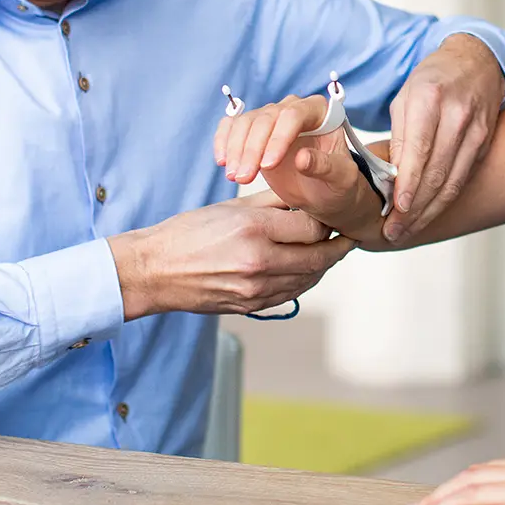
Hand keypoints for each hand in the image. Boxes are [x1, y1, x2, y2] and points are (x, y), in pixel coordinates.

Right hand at [107, 190, 353, 319]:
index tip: (333, 215)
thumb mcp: (231, 207)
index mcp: (253, 230)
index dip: (325, 221)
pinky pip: (291, 294)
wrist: (155, 271)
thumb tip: (305, 199)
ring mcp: (255, 289)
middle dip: (337, 247)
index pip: (310, 226)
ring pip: (308, 278)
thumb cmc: (188, 233)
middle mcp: (258, 261)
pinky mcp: (250, 305)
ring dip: (324, 266)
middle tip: (349, 237)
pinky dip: (305, 281)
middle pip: (317, 256)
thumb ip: (272, 203)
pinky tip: (308, 270)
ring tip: (333, 252)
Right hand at [213, 95, 384, 235]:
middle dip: (252, 148)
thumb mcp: (341, 179)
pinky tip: (222, 161)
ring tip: (234, 176)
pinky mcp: (254, 132)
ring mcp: (272, 119)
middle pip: (265, 118)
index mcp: (320, 112)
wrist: (326, 194)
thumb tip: (302, 158)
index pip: (294, 115)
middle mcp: (294, 109)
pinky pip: (232, 126)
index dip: (278, 138)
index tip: (268, 166)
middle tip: (243, 178)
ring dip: (235, 149)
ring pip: (246, 122)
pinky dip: (224, 141)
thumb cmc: (339, 185)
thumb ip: (325, 166)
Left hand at [385, 34, 503, 240]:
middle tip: (394, 231)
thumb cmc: (433, 79)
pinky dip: (446, 199)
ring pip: (453, 181)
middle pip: (437, 172)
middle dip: (415, 207)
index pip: (419, 150)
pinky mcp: (485, 142)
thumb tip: (391, 179)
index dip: (409, 183)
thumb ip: (399, 137)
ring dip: (430, 211)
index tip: (397, 209)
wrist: (476, 62)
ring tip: (408, 229)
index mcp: (431, 98)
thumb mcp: (405, 97)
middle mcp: (457, 115)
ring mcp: (476, 130)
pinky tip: (429, 212)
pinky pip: (464, 177)